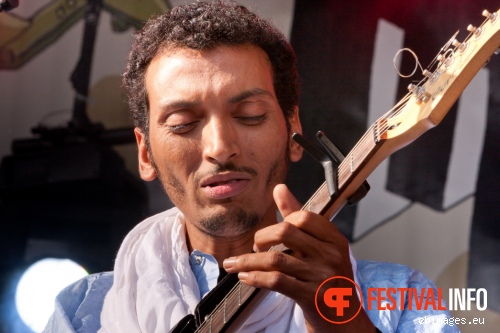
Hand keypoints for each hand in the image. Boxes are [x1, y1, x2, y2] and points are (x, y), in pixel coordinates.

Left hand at [223, 184, 375, 331]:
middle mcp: (331, 255)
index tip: (269, 232)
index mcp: (334, 239)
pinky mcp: (310, 297)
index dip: (281, 220)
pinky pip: (275, 281)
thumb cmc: (329, 279)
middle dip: (261, 238)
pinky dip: (255, 277)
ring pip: (275, 259)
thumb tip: (280, 189)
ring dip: (248, 261)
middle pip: (286, 232)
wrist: (345, 319)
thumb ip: (299, 217)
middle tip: (255, 247)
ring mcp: (321, 276)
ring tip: (234, 263)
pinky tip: (245, 276)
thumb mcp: (320, 247)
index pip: (304, 216)